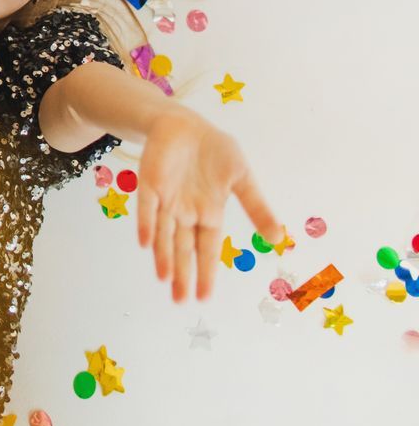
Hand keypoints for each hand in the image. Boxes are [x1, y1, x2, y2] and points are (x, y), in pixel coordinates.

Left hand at [135, 108, 282, 302]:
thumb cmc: (215, 153)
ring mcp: (167, 199)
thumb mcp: (242, 178)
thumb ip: (257, 208)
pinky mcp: (150, 184)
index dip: (205, 272)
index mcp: (208, 213)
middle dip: (182, 274)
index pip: (206, 249)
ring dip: (164, 256)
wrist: (186, 124)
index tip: (204, 297)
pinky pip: (148, 208)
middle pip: (183, 248)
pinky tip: (146, 242)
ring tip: (166, 280)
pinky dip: (148, 225)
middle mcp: (186, 212)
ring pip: (164, 234)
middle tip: (181, 300)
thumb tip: (279, 239)